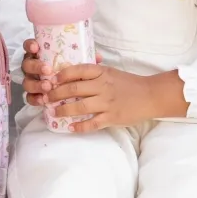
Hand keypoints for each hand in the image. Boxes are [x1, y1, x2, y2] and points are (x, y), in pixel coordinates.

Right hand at [20, 38, 103, 106]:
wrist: (72, 92)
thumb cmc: (72, 73)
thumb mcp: (78, 64)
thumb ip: (83, 59)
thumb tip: (97, 57)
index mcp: (41, 55)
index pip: (30, 46)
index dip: (30, 45)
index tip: (36, 47)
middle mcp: (33, 67)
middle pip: (27, 64)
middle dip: (36, 67)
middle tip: (48, 70)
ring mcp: (32, 81)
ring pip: (27, 82)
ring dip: (36, 84)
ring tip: (48, 87)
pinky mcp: (33, 95)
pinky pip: (29, 98)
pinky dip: (35, 99)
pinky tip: (43, 100)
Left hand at [46, 64, 188, 132]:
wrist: (150, 95)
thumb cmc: (128, 83)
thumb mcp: (111, 72)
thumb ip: (93, 73)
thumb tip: (70, 72)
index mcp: (102, 72)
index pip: (78, 70)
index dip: (62, 74)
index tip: (50, 79)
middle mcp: (103, 86)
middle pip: (74, 88)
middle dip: (56, 93)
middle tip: (46, 98)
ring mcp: (107, 102)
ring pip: (80, 106)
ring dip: (63, 110)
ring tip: (53, 113)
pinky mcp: (112, 117)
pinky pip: (92, 123)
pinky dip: (80, 126)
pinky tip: (70, 127)